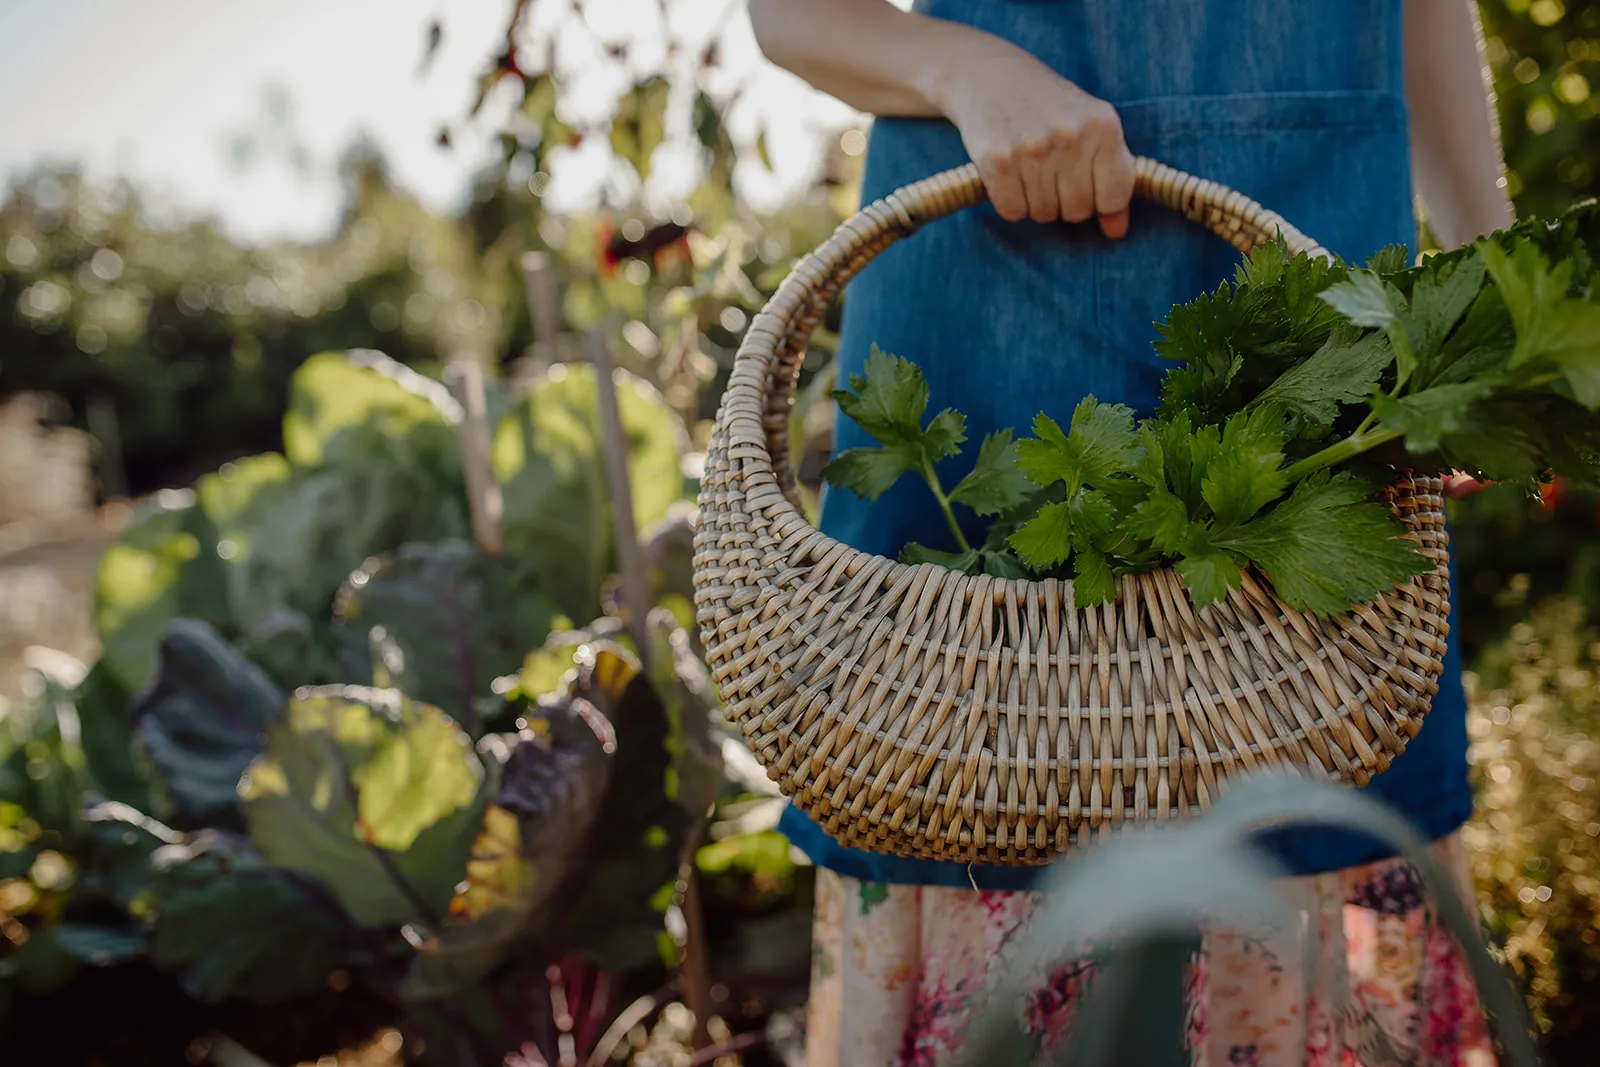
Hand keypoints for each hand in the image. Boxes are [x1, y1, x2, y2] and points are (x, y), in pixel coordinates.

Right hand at [933, 44, 1135, 238]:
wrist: (989, 75)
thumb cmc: (1047, 106)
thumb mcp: (1090, 127)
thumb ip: (1112, 175)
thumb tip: (1116, 231)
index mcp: (1103, 125)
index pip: (1114, 196)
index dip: (1100, 201)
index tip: (1086, 185)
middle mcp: (1070, 136)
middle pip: (1077, 211)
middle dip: (1065, 202)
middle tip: (1051, 172)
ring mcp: (1032, 148)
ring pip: (1044, 214)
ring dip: (1035, 201)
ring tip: (1028, 168)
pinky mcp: (997, 161)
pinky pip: (1013, 211)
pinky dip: (1010, 202)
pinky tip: (1009, 175)